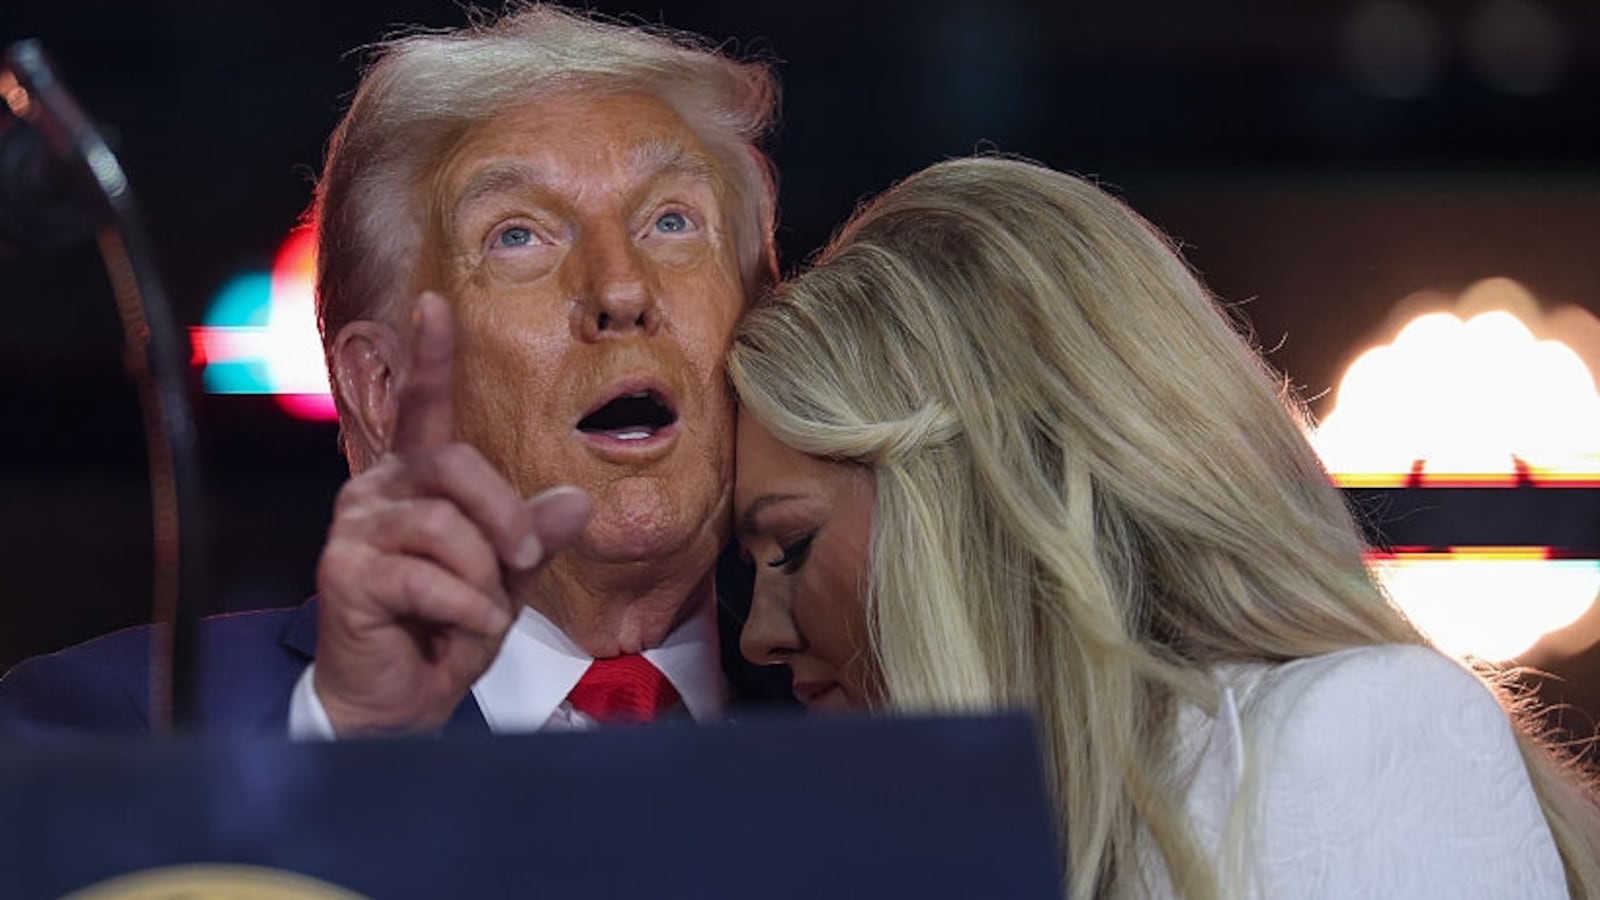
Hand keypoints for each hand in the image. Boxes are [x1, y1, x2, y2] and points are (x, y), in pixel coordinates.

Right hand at [313, 292, 591, 734]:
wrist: (401, 701)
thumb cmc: (445, 630)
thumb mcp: (505, 578)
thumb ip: (532, 534)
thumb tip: (577, 500)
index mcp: (416, 481)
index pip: (423, 408)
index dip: (431, 357)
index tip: (435, 304)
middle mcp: (378, 490)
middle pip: (454, 465)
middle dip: (505, 514)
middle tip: (526, 559)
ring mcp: (355, 527)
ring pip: (444, 525)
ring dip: (482, 578)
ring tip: (481, 613)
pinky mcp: (342, 570)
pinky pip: (424, 575)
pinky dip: (464, 608)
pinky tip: (466, 630)